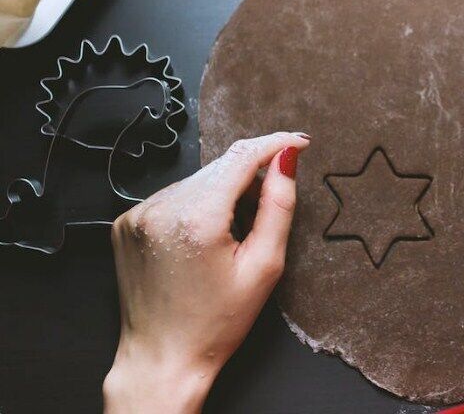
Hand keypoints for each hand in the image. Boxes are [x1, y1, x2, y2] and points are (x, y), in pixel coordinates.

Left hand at [103, 132, 309, 413]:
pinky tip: (205, 236)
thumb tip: (287, 160)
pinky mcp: (126, 222)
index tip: (299, 143)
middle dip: (251, 174)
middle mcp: (160, 208)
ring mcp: (138, 214)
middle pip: (220, 167)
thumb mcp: (264, 267)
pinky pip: (173, 196)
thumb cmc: (216, 323)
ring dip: (223, 189)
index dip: (275, 144)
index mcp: (196, 219)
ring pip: (197, 180)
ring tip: (236, 231)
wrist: (162, 359)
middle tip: (271, 203)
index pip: (242, 157)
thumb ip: (279, 206)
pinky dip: (196, 204)